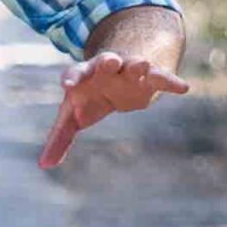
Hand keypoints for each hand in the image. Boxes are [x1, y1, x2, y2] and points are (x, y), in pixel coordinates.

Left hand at [38, 49, 190, 171]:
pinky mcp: (150, 76)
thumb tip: (43, 165)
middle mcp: (106, 68)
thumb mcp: (74, 114)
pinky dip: (170, 82)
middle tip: (109, 61)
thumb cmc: (91, 95)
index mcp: (84, 75)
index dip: (71, 77)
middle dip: (107, 62)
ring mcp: (129, 69)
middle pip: (106, 61)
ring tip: (142, 65)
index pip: (75, 73)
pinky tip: (183, 88)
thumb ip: (60, 138)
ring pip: (134, 64)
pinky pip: (161, 77)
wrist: (121, 70)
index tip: (67, 84)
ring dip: (137, 65)